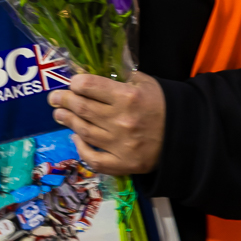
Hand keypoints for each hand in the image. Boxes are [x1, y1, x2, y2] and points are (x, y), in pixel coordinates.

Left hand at [48, 71, 165, 174]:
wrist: (185, 135)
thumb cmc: (162, 105)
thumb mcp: (145, 82)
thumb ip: (121, 78)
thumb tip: (95, 76)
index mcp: (127, 97)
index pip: (89, 86)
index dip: (75, 83)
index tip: (71, 83)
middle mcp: (120, 120)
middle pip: (82, 108)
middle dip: (63, 101)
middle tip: (54, 98)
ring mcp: (120, 144)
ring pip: (84, 131)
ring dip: (67, 121)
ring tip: (59, 114)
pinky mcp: (123, 164)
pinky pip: (94, 159)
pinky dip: (81, 149)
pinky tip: (75, 139)